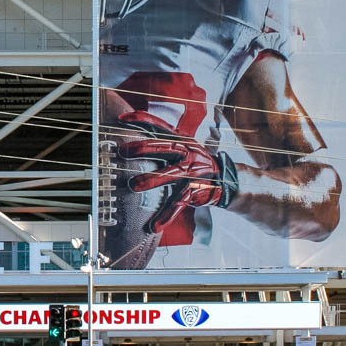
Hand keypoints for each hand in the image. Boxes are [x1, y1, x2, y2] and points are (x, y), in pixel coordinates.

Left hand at [113, 111, 237, 233]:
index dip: (141, 119)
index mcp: (179, 139)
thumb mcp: (179, 145)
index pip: (159, 125)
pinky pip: (178, 204)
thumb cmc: (192, 160)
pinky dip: (166, 216)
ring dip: (152, 179)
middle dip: (142, 148)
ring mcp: (191, 171)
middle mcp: (186, 151)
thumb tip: (129, 135)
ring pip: (171, 174)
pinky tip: (154, 226)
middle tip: (123, 151)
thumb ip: (159, 140)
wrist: (223, 179)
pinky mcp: (194, 191)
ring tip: (134, 186)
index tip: (122, 119)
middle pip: (163, 146)